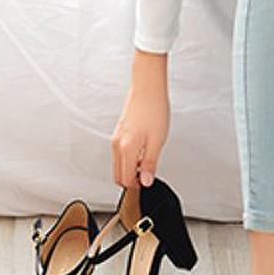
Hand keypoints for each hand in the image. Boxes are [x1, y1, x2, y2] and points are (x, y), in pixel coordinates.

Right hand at [112, 48, 169, 187]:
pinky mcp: (118, 133)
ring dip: (130, 170)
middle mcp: (117, 145)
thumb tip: (146, 181)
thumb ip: (150, 164)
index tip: (149, 182)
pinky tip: (142, 153)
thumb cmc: (154, 110)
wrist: (148, 89)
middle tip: (148, 175)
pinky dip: (129, 159)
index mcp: (126, 149)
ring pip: (118, 165)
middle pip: (119, 175)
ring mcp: (116, 139)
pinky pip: (119, 155)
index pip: (126, 179)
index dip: (138, 185)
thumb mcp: (157, 142)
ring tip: (147, 162)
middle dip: (132, 180)